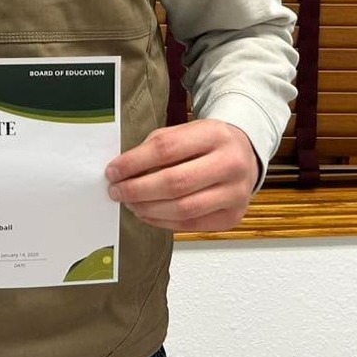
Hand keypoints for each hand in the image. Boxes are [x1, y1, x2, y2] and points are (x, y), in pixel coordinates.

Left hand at [105, 119, 259, 232]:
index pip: (166, 148)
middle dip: (137, 189)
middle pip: (175, 182)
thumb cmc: (208, 143)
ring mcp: (235, 194)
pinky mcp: (232, 217)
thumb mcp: (186, 131)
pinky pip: (190, 225)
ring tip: (130, 203)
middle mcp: (230, 164)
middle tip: (116, 191)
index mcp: (215, 134)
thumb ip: (157, 146)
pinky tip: (147, 213)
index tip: (113, 170)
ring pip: (183, 209)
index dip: (134, 162)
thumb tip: (123, 169)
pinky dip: (162, 221)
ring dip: (148, 209)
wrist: (244, 154)